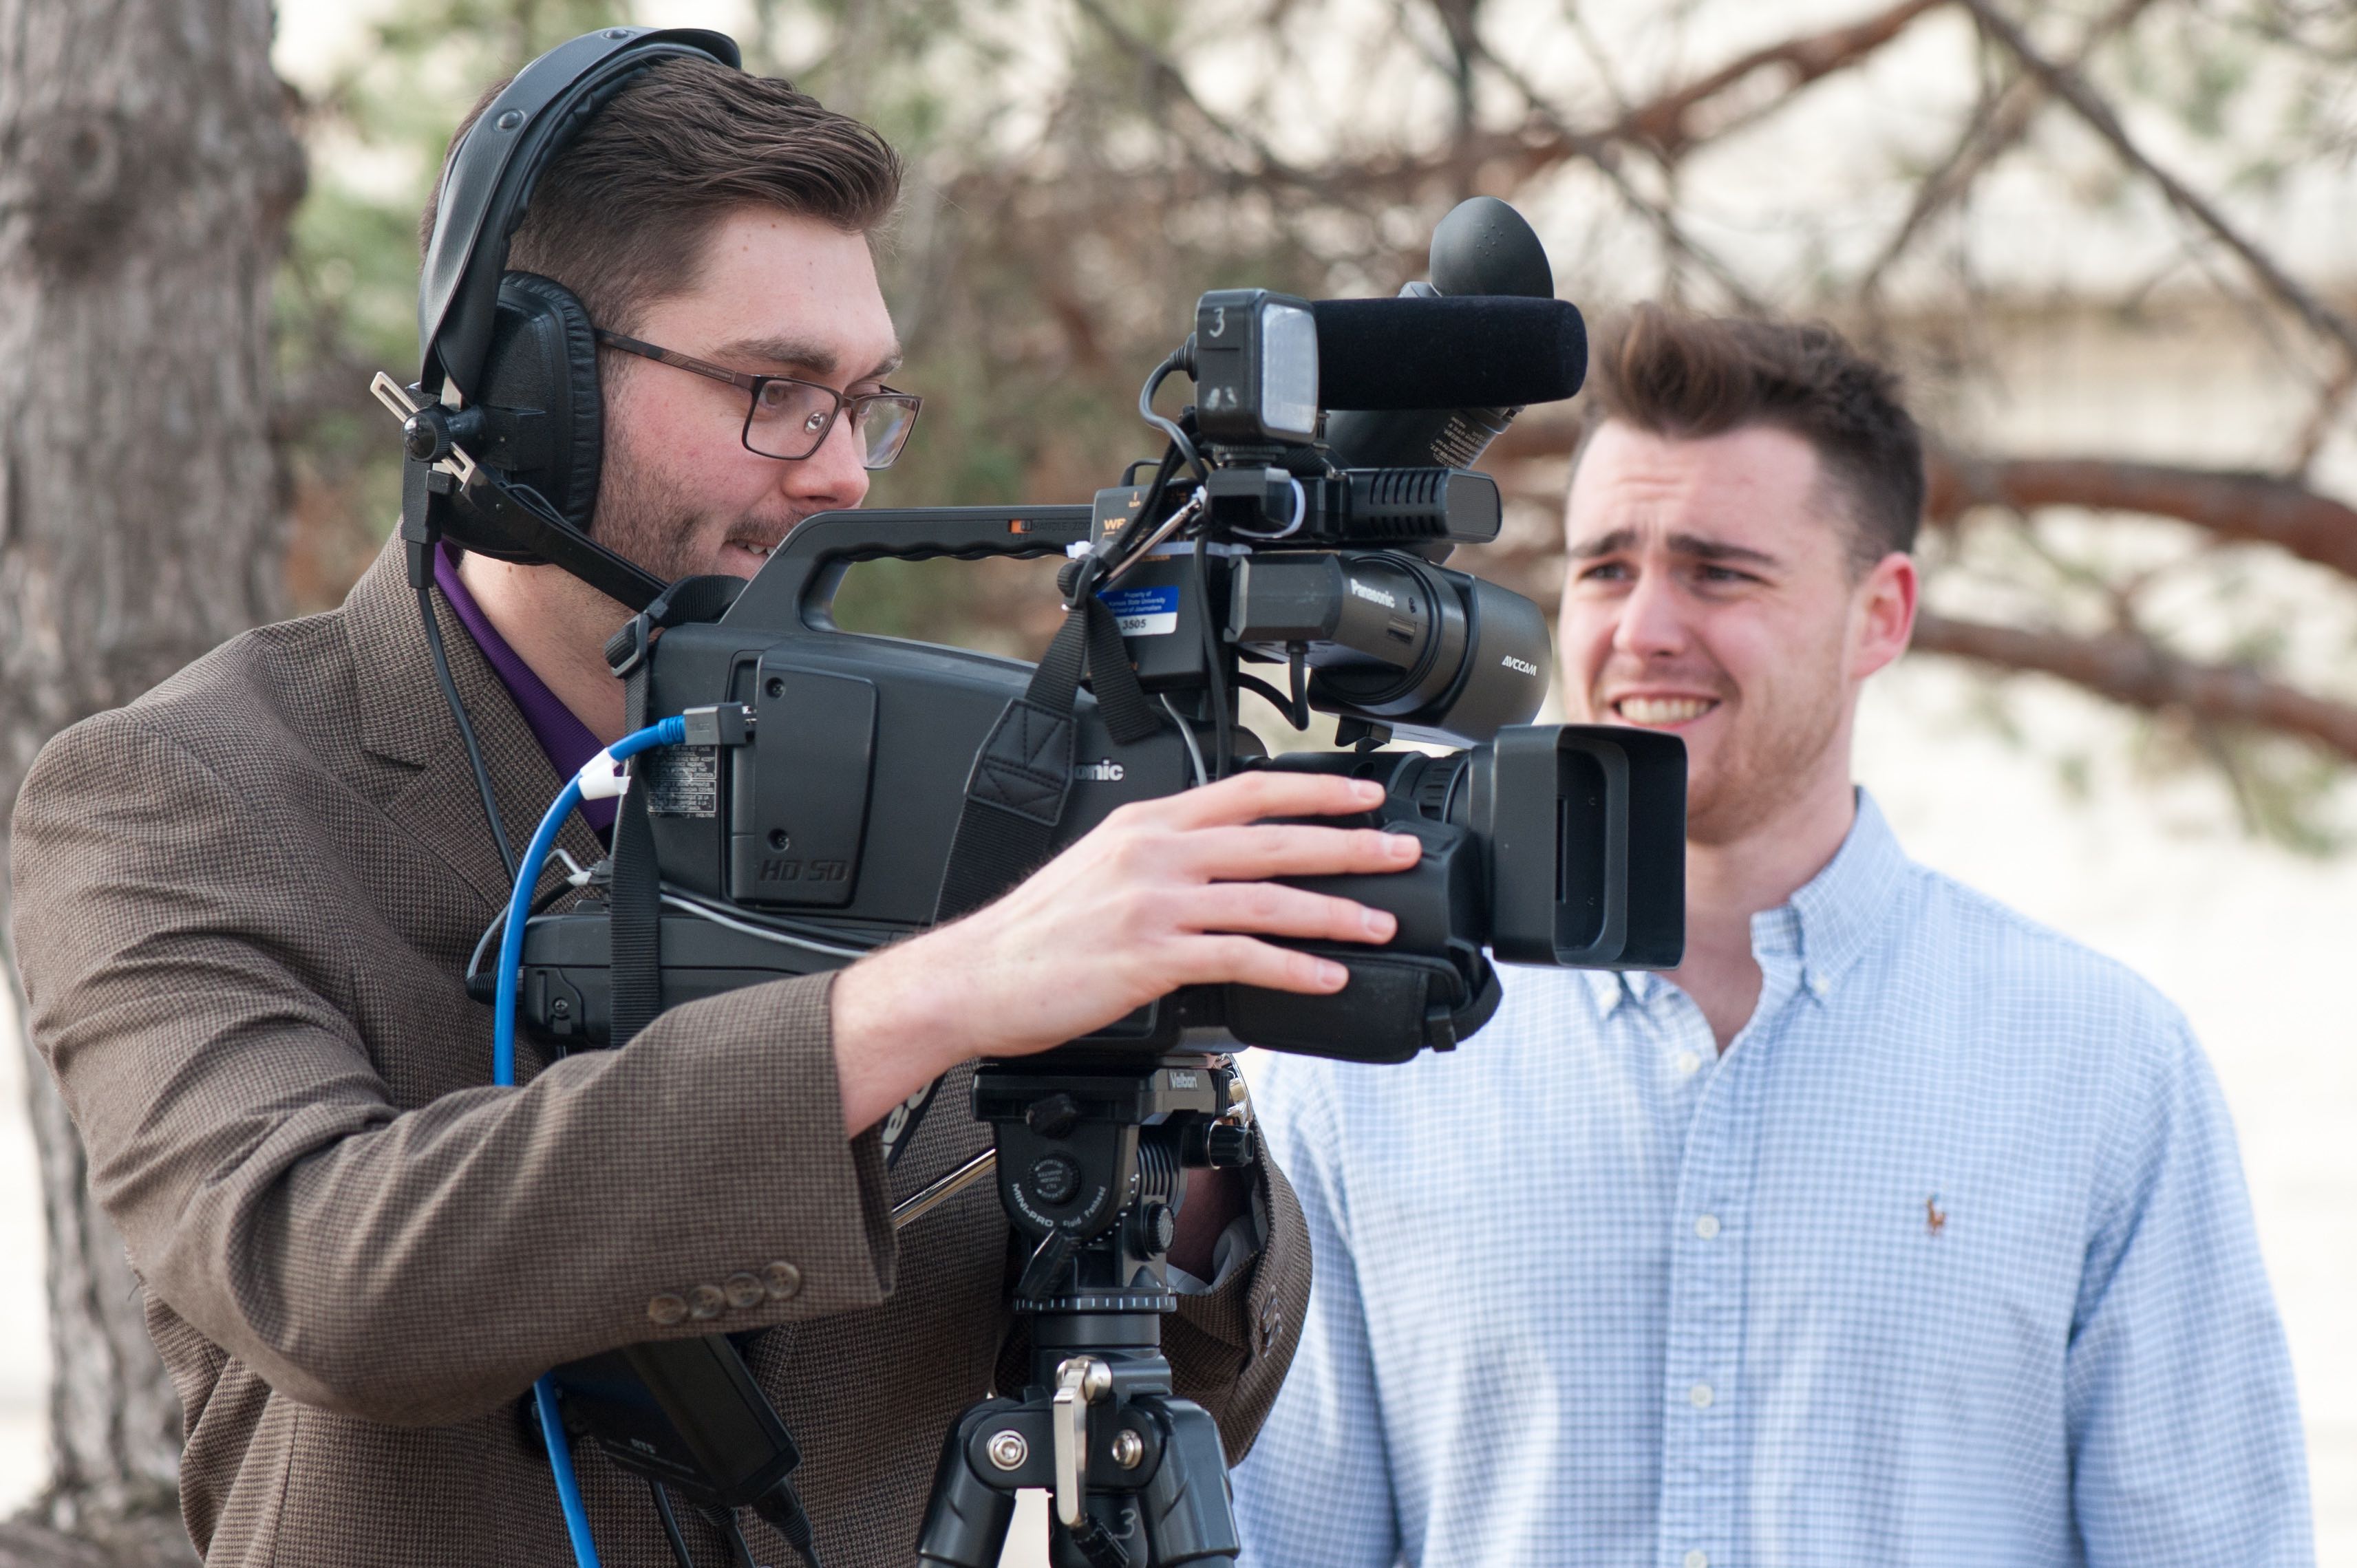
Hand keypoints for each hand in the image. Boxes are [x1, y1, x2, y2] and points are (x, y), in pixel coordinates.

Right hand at [828, 771, 1417, 1131]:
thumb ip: (1163, 858)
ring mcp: (1153, 904)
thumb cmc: (1036, 935)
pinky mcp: (1150, 957)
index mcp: (1146, 824)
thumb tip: (1226, 869)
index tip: (1365, 793)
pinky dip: (1292, 968)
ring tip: (1379, 923)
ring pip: (1267, 898)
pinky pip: (1240, 957)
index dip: (1314, 788)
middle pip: (1272, 838)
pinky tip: (1326, 977)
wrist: (976, 977)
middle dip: (1347, 844)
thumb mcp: (1102, 868)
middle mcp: (1155, 853)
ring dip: (1334, 911)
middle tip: (1400, 852)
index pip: (1247, 791)